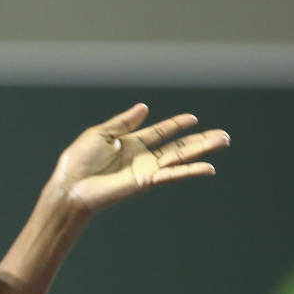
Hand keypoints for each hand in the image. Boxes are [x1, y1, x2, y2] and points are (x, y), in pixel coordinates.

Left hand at [51, 103, 229, 213]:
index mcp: (130, 144)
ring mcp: (146, 170)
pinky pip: (172, 175)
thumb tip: (144, 107)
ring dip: (202, 151)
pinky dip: (190, 171)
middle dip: (199, 141)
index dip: (175, 125)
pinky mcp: (145, 182)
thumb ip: (123, 122)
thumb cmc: (78, 162)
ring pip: (180, 158)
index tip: (192, 118)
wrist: (70, 186)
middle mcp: (141, 158)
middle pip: (177, 147)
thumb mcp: (100, 134)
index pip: (159, 132)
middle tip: (223, 135)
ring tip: (223, 142)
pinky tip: (208, 168)